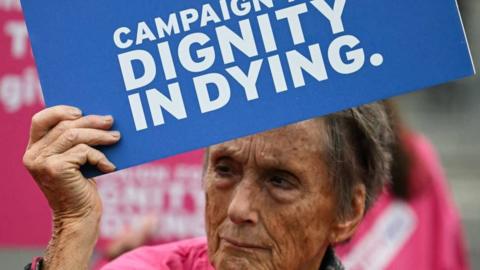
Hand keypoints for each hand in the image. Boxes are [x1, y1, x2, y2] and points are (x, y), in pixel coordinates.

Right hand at [22, 105, 120, 268]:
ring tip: (116, 138)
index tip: (81, 111)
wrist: (79, 218)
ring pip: (74, 136)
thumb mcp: (73, 162)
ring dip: (99, 135)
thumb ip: (73, 143)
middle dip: (90, 121)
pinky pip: (83, 152)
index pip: (40, 120)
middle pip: (64, 125)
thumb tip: (97, 118)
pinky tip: (109, 166)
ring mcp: (42, 162)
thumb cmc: (79, 188)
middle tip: (110, 121)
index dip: (60, 111)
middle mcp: (33, 155)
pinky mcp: (56, 169)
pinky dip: (100, 156)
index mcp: (34, 150)